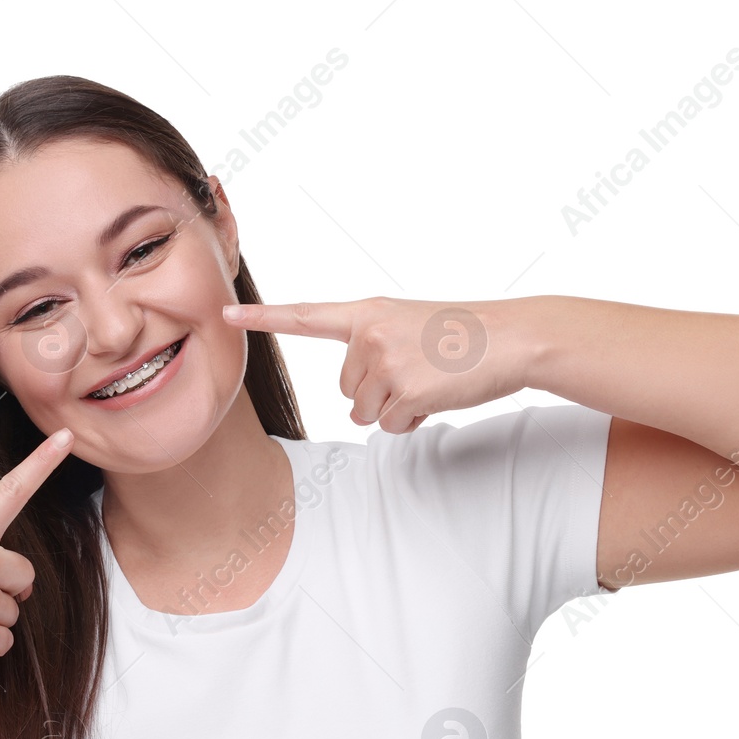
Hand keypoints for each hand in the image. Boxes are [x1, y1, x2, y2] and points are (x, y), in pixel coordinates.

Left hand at [223, 297, 523, 433]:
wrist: (512, 337)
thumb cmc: (465, 336)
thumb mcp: (410, 326)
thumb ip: (373, 348)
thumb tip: (359, 403)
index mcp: (368, 313)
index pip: (305, 315)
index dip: (263, 317)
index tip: (226, 313)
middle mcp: (369, 334)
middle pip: (347, 390)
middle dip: (379, 392)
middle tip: (420, 370)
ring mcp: (385, 362)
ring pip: (366, 412)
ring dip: (397, 408)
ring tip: (432, 380)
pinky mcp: (403, 390)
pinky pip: (390, 426)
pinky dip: (414, 420)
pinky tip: (438, 394)